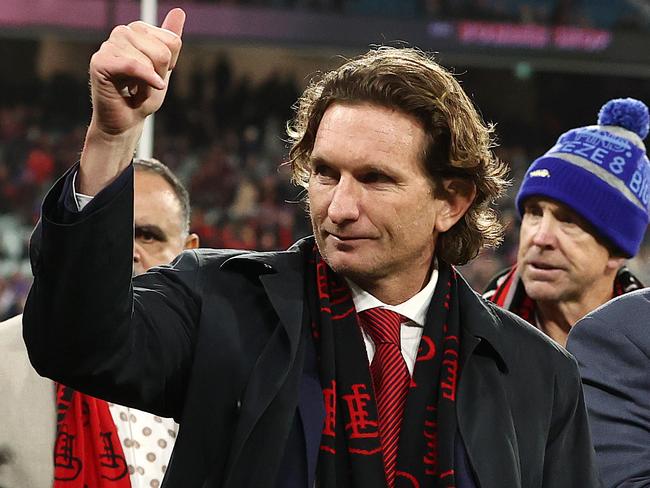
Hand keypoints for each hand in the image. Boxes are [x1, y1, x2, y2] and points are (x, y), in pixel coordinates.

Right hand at [79, 8, 184, 194]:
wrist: (125, 122)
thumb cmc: (143, 96)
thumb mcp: (164, 68)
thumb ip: (171, 41)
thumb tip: (179, 10)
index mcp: (138, 31)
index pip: (173, 42)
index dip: (170, 66)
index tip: (154, 75)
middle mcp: (123, 32)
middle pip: (163, 51)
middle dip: (160, 74)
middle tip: (143, 85)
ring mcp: (109, 45)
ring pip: (150, 59)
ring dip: (148, 82)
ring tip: (134, 88)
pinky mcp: (100, 61)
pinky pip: (134, 65)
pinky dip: (144, 80)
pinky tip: (138, 91)